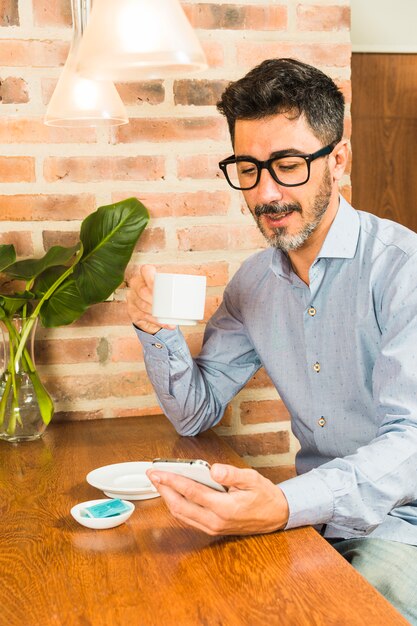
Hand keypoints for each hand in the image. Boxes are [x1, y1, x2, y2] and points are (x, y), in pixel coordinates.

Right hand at [126, 265, 175, 333]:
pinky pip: (144, 317)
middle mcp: (135, 287)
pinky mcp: (133, 313)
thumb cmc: (164, 297)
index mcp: (144, 276)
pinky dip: (156, 322)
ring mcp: (132, 300)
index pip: (145, 270)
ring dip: (156, 312)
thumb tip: (200, 281)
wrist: (155, 313)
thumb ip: (180, 282)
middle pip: (142, 290)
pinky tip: (165, 324)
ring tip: (168, 316)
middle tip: (166, 305)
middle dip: (153, 298)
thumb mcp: (169, 288)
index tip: (158, 285)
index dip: (150, 277)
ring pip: (143, 306)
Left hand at [146, 463, 288, 535]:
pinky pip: (187, 518)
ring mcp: (212, 527)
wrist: (276, 516)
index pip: (191, 492)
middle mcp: (215, 521)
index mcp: (224, 508)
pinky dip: (176, 506)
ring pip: (181, 515)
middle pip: (180, 506)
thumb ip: (232, 474)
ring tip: (159, 482)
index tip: (158, 472)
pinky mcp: (212, 529)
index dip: (172, 481)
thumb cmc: (264, 496)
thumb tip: (214, 469)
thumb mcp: (252, 479)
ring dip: (167, 498)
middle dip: (163, 489)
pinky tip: (172, 494)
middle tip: (152, 475)